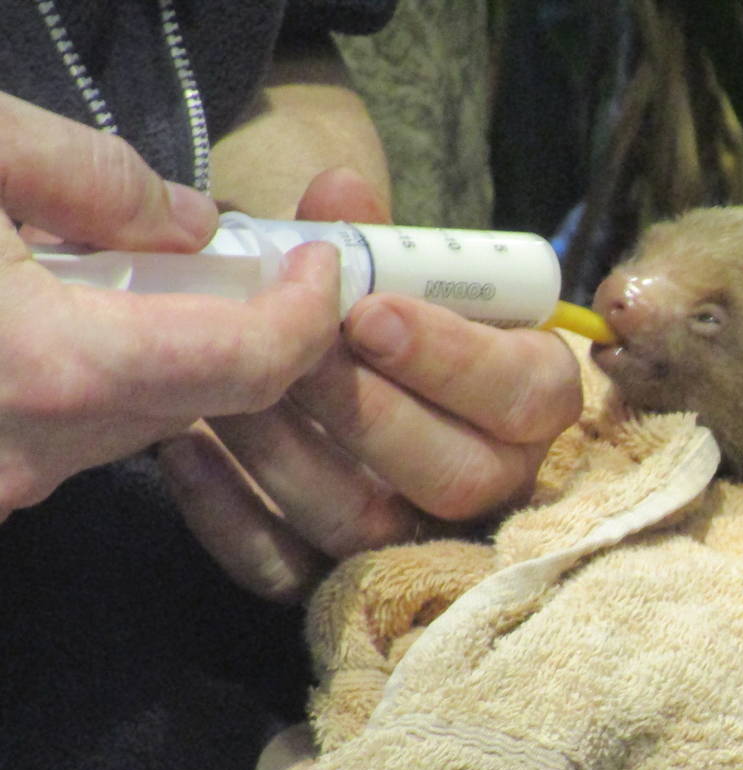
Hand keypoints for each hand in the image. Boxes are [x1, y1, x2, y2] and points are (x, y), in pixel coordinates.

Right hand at [0, 93, 341, 518]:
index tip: (319, 260)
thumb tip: (191, 225)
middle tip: (248, 260)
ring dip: (168, 355)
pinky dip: (100, 380)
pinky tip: (58, 314)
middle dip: (246, 330)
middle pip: (208, 400)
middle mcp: (42, 449)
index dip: (306, 311)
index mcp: (58, 368)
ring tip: (128, 270)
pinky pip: (75, 435)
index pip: (252, 362)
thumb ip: (92, 178)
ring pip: (143, 421)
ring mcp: (5, 480)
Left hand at [160, 169, 583, 601]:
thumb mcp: (395, 271)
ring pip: (369, 525)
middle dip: (363, 410)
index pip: (524, 396)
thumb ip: (374, 235)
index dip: (450, 359)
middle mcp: (495, 480)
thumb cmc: (390, 320)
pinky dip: (228, 516)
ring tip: (221, 387)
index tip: (368, 312)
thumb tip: (340, 192)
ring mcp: (418, 538)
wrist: (347, 383)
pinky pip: (290, 571)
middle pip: (456, 475)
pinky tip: (184, 448)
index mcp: (532, 399)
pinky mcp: (340, 577)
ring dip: (287, 454)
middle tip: (287, 350)